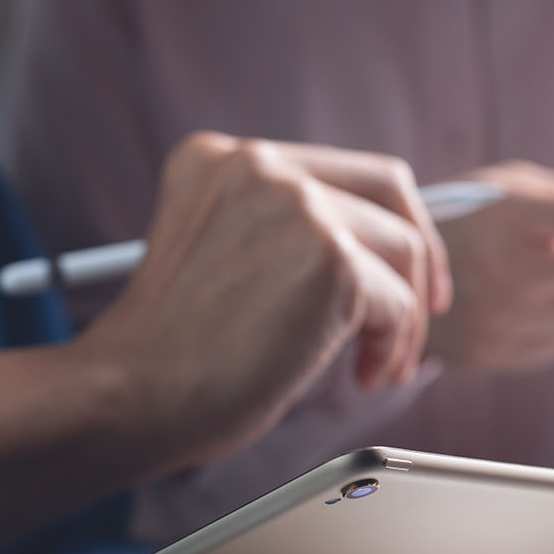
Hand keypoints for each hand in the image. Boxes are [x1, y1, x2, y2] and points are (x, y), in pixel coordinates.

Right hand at [78, 133, 450, 468]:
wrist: (129, 395)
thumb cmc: (167, 353)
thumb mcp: (216, 258)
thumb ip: (276, 232)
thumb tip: (372, 245)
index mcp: (218, 158)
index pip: (333, 169)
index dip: (378, 219)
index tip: (395, 267)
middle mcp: (259, 165)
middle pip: (387, 189)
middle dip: (417, 254)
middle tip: (424, 307)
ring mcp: (298, 207)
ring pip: (401, 251)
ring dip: (402, 317)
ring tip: (374, 365)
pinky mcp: (332, 260)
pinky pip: (399, 304)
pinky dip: (392, 347)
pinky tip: (362, 377)